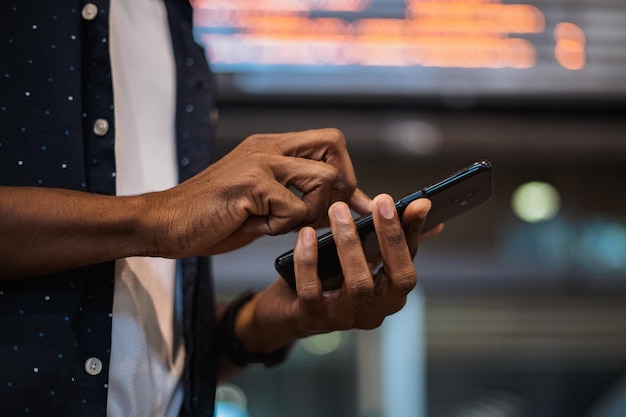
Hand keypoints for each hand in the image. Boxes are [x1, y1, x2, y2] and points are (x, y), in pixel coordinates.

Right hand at [146, 128, 369, 256]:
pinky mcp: (252, 184)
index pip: (328, 141)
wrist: (165, 223)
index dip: (344, 171)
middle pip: (334, 143)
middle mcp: (268, 147)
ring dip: (312, 210)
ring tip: (280, 222)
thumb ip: (299, 199)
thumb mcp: (263, 202)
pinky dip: (282, 227)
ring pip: (323, 179)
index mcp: (271, 147)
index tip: (347, 203)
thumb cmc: (212, 216)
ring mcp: (260, 162)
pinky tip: (257, 226)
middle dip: (341, 182)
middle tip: (320, 210)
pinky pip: (295, 209)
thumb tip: (340, 208)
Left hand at [233, 194, 442, 353]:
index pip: (411, 261)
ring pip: (358, 284)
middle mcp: (374, 310)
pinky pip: (312, 291)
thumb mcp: (360, 256)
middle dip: (392, 238)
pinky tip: (306, 234)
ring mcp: (344, 318)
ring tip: (338, 210)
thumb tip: (422, 207)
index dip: (415, 233)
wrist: (285, 309)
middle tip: (382, 201)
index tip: (418, 204)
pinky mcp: (312, 318)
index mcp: (390, 295)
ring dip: (349, 243)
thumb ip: (388, 237)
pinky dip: (309, 260)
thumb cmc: (328, 278)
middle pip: (397, 278)